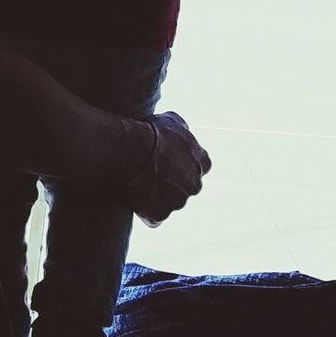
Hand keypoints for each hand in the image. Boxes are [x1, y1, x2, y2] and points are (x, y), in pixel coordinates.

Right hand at [121, 111, 210, 226]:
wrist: (132, 151)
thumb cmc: (151, 132)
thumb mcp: (172, 120)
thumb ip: (183, 129)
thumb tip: (184, 131)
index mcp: (202, 163)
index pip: (200, 166)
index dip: (183, 163)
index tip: (169, 160)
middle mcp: (195, 185)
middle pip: (185, 187)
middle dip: (172, 182)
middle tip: (151, 172)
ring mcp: (178, 202)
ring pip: (169, 203)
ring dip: (158, 196)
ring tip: (138, 182)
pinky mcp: (160, 214)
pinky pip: (153, 216)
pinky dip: (146, 210)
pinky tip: (134, 197)